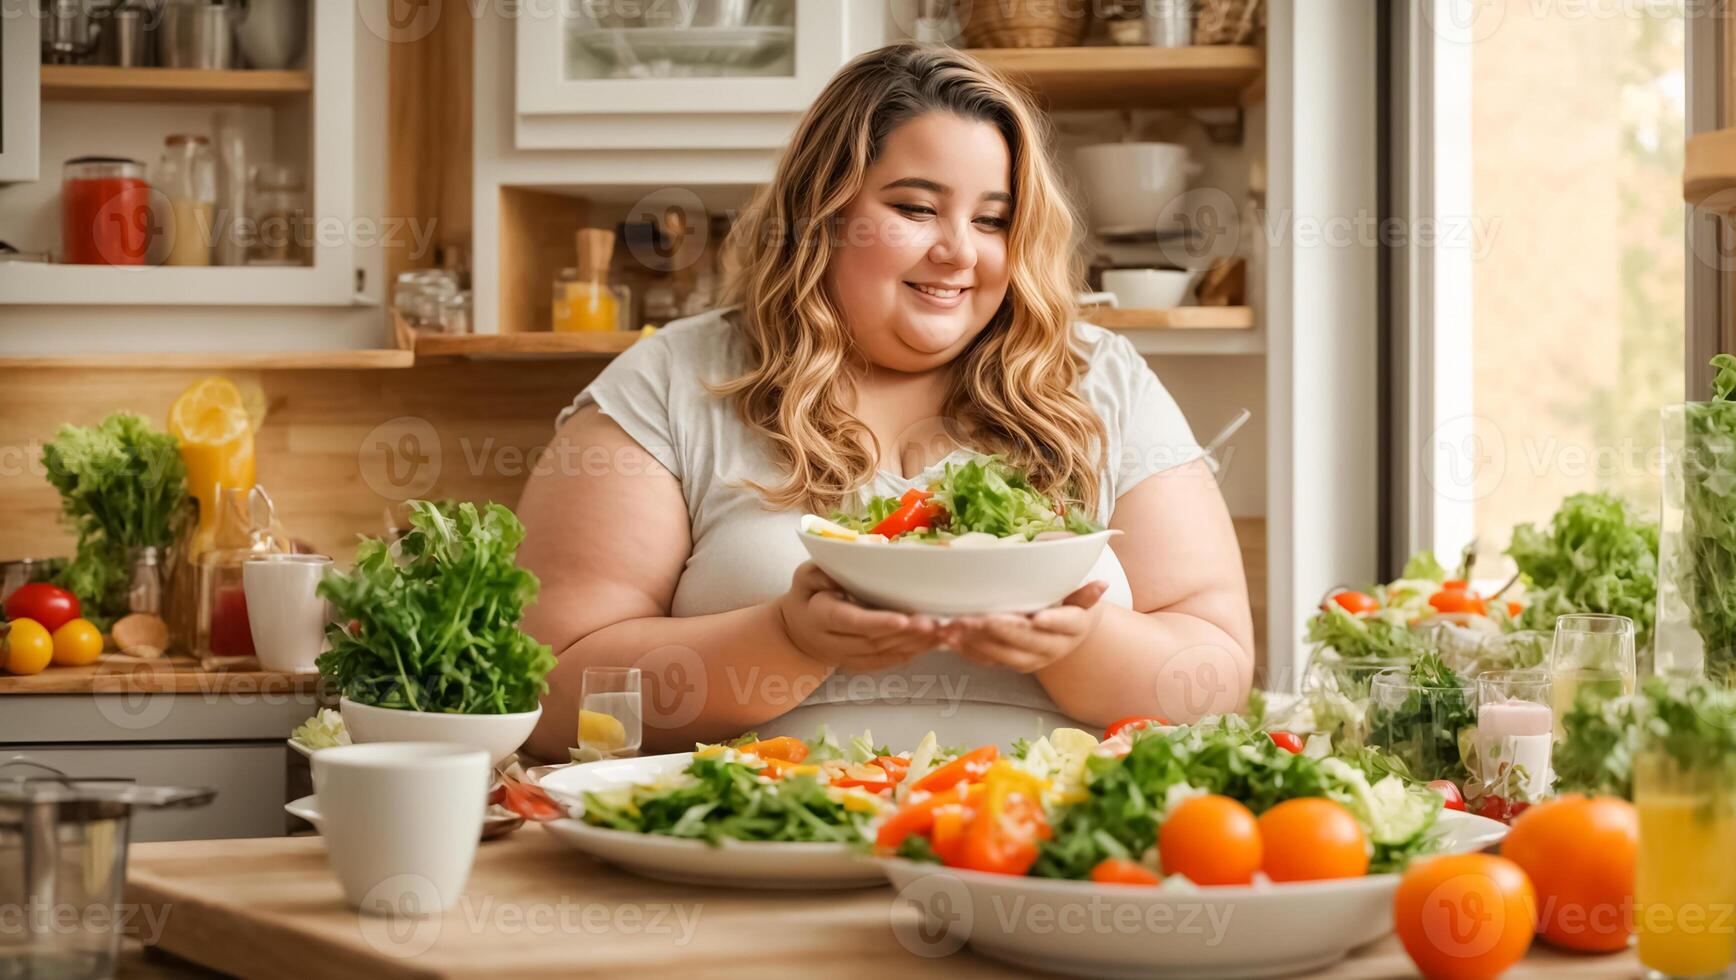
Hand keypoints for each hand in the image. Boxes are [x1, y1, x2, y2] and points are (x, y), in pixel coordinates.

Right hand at [774, 562, 941, 670]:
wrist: (797, 631)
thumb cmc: (806, 595)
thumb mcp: (804, 577)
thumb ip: (818, 573)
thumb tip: (837, 575)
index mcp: (820, 617)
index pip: (850, 621)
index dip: (877, 622)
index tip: (902, 618)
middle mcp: (833, 643)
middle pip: (873, 641)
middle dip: (905, 633)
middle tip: (934, 622)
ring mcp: (847, 657)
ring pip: (883, 654)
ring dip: (913, 644)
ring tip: (940, 631)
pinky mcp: (859, 664)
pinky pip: (886, 662)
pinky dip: (909, 653)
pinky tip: (930, 643)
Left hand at [940, 581, 1108, 672]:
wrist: (1068, 632)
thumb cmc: (1070, 599)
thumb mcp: (1081, 589)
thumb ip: (1085, 587)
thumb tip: (1101, 584)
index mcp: (1076, 625)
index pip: (1066, 623)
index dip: (1053, 621)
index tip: (1038, 618)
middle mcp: (1055, 647)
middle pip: (1030, 640)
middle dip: (1003, 630)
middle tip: (980, 618)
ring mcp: (1034, 659)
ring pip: (1006, 655)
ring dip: (979, 642)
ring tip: (957, 627)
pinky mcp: (1012, 664)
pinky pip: (990, 661)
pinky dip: (969, 650)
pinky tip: (951, 639)